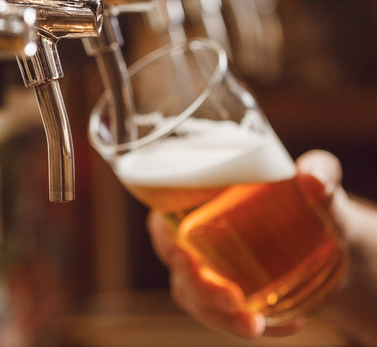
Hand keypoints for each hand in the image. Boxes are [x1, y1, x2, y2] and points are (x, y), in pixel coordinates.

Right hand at [146, 150, 342, 337]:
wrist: (333, 240)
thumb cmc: (310, 198)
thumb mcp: (321, 179)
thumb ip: (321, 170)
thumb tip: (312, 179)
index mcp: (199, 200)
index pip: (163, 219)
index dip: (164, 237)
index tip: (182, 253)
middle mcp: (194, 237)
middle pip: (177, 265)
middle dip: (197, 286)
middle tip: (230, 297)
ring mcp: (206, 270)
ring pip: (194, 297)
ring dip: (218, 316)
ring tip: (253, 324)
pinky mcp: (224, 296)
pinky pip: (223, 317)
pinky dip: (246, 325)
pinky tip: (287, 324)